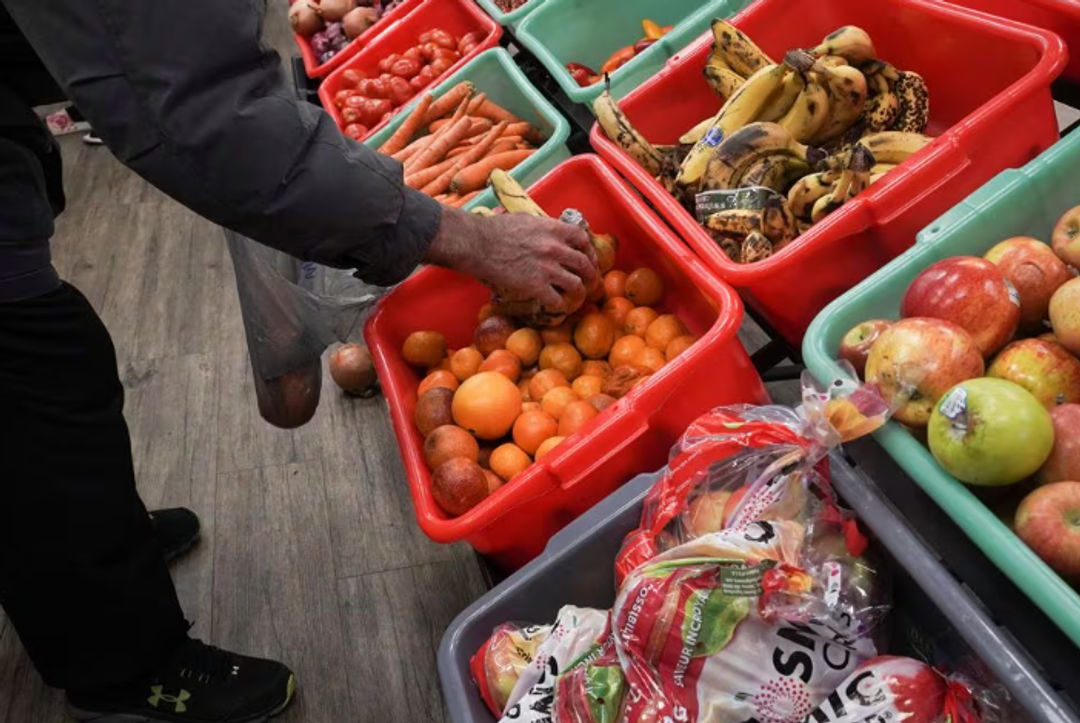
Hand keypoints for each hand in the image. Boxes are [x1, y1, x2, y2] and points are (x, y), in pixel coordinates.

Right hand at [425, 207, 596, 307]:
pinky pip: (557, 300)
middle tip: (590, 281)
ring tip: (577, 297)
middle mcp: (555, 248)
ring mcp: (547, 268)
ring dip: (579, 292)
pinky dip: (559, 304)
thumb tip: (551, 231)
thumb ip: (543, 227)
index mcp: (553, 229)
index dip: (589, 250)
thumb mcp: (526, 220)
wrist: (478, 245)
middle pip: (584, 263)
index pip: (582, 239)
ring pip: (576, 284)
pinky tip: (556, 305)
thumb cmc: (495, 230)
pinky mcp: (536, 286)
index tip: (588, 257)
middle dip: (590, 274)